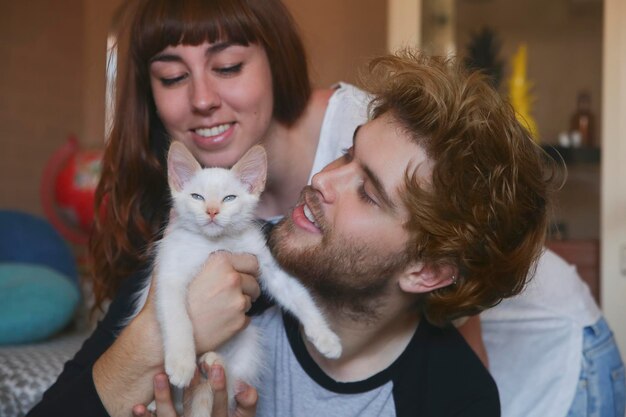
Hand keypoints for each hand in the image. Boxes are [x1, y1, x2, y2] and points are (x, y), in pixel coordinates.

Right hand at [93, 252, 259, 416]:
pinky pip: (247, 318)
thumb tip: (175, 212)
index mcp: (220, 261)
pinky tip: (219, 321)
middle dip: (246, 285)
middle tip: (229, 293)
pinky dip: (237, 320)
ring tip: (219, 307)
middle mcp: (232, 279)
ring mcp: (237, 302)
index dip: (244, 268)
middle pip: (255, 280)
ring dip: (240, 303)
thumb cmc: (164, 298)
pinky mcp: (239, 322)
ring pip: (251, 299)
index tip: (236, 274)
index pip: (251, 260)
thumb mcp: (169, 262)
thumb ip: (178, 236)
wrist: (160, 335)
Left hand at [132, 362, 257, 416]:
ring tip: (160, 376)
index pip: (221, 405)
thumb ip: (247, 401)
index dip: (220, 387)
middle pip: (196, 411)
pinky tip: (137, 407)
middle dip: (191, 389)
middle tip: (187, 368)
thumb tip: (244, 386)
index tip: (216, 366)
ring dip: (163, 398)